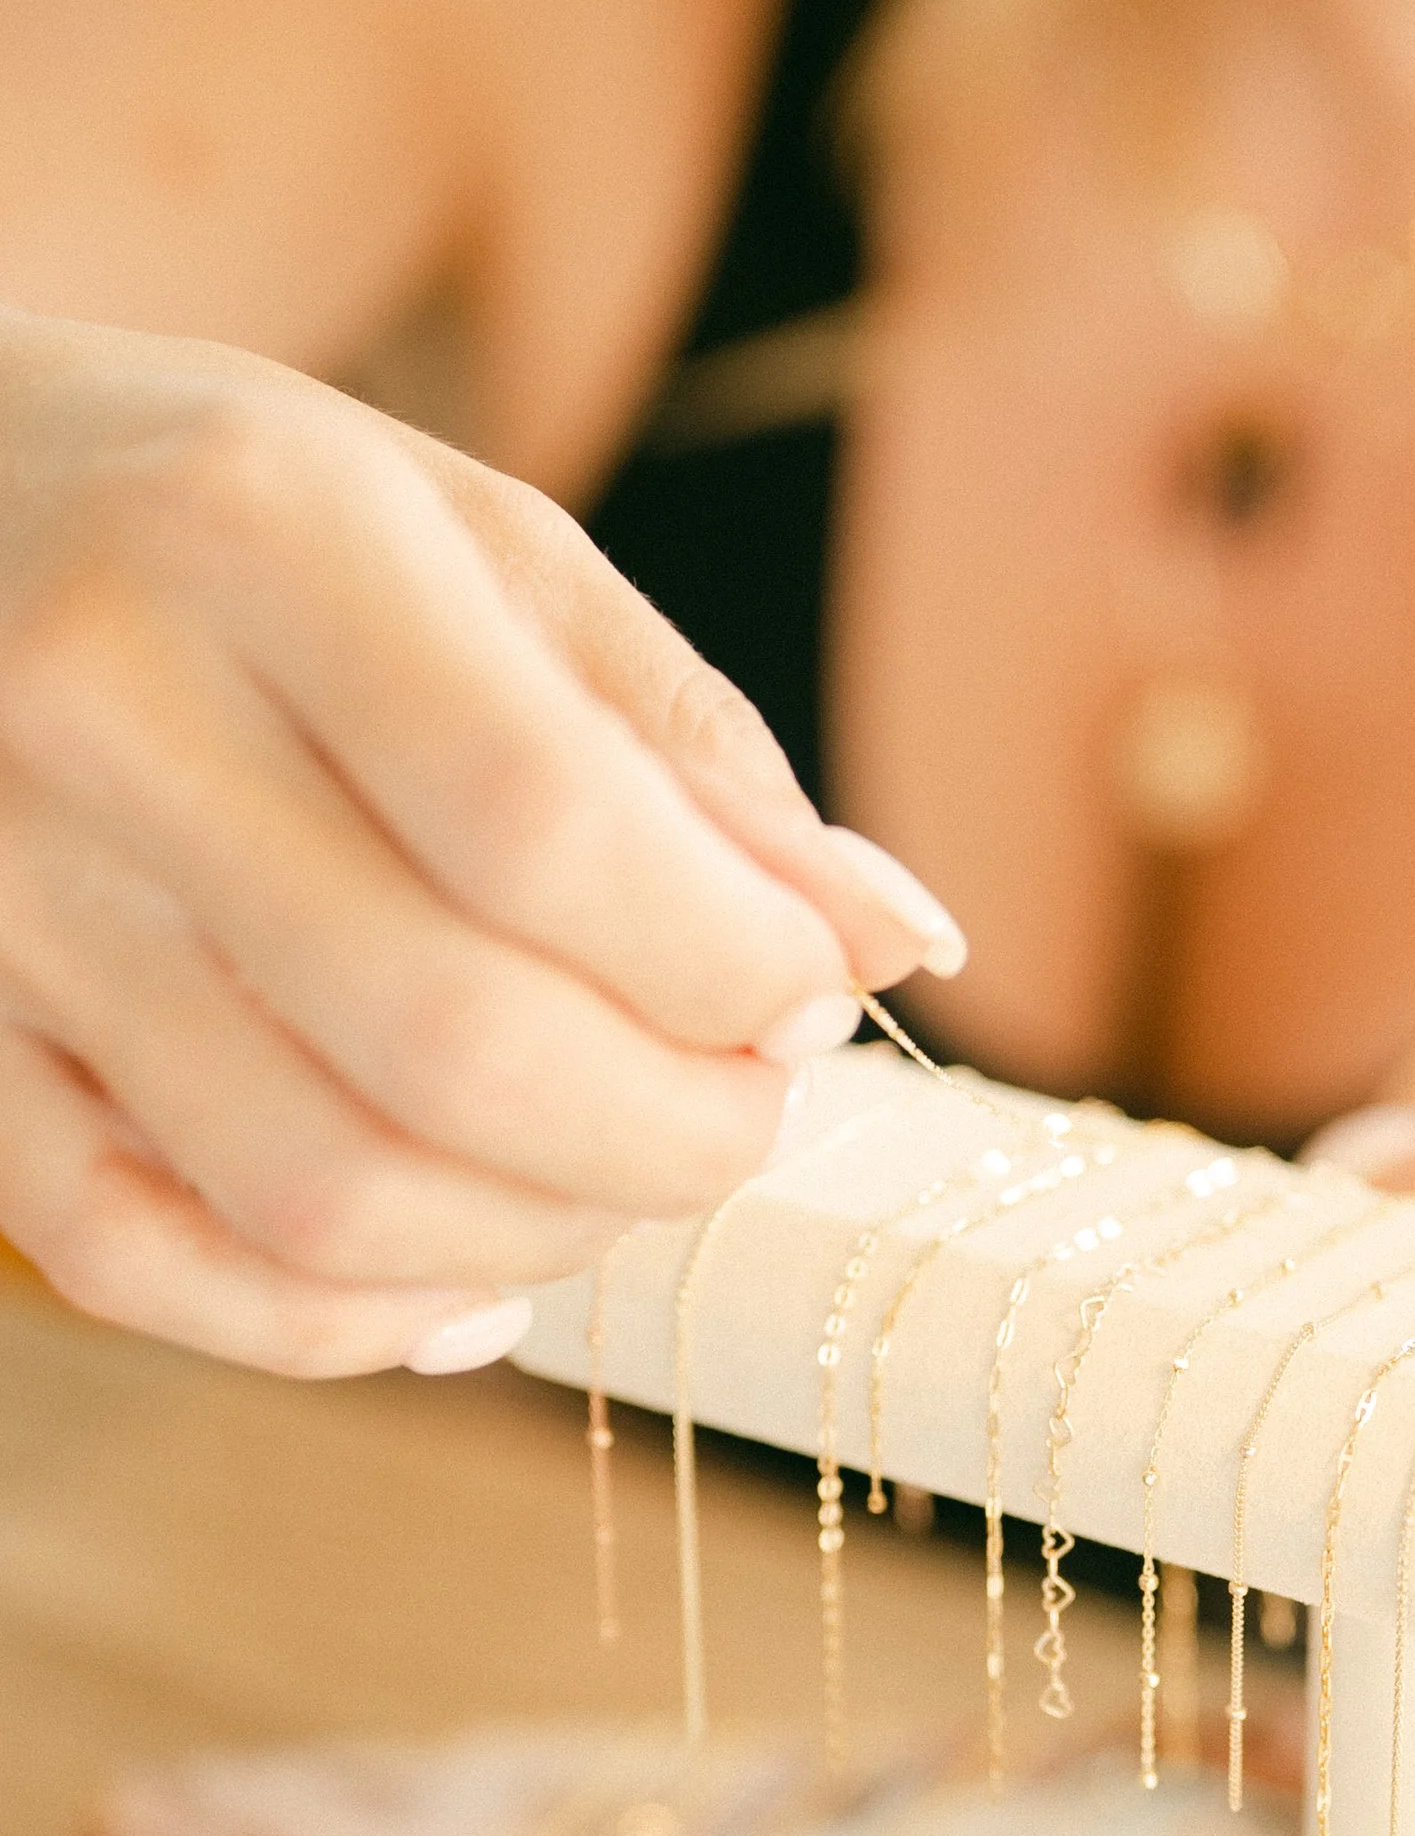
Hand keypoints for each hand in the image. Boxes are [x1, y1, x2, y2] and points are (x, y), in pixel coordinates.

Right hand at [0, 312, 963, 1376]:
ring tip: (625, 1179)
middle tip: (747, 1110)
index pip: (550, 826)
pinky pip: (138, 1255)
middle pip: (451, 1038)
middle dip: (670, 1129)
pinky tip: (467, 1297)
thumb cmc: (232, 510)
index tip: (810, 994)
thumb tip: (894, 940)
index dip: (728, 961)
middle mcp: (99, 710)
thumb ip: (680, 737)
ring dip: (535, 1237)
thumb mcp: (466, 534)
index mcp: (263, 534)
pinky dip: (333, 1325)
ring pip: (313, 1184)